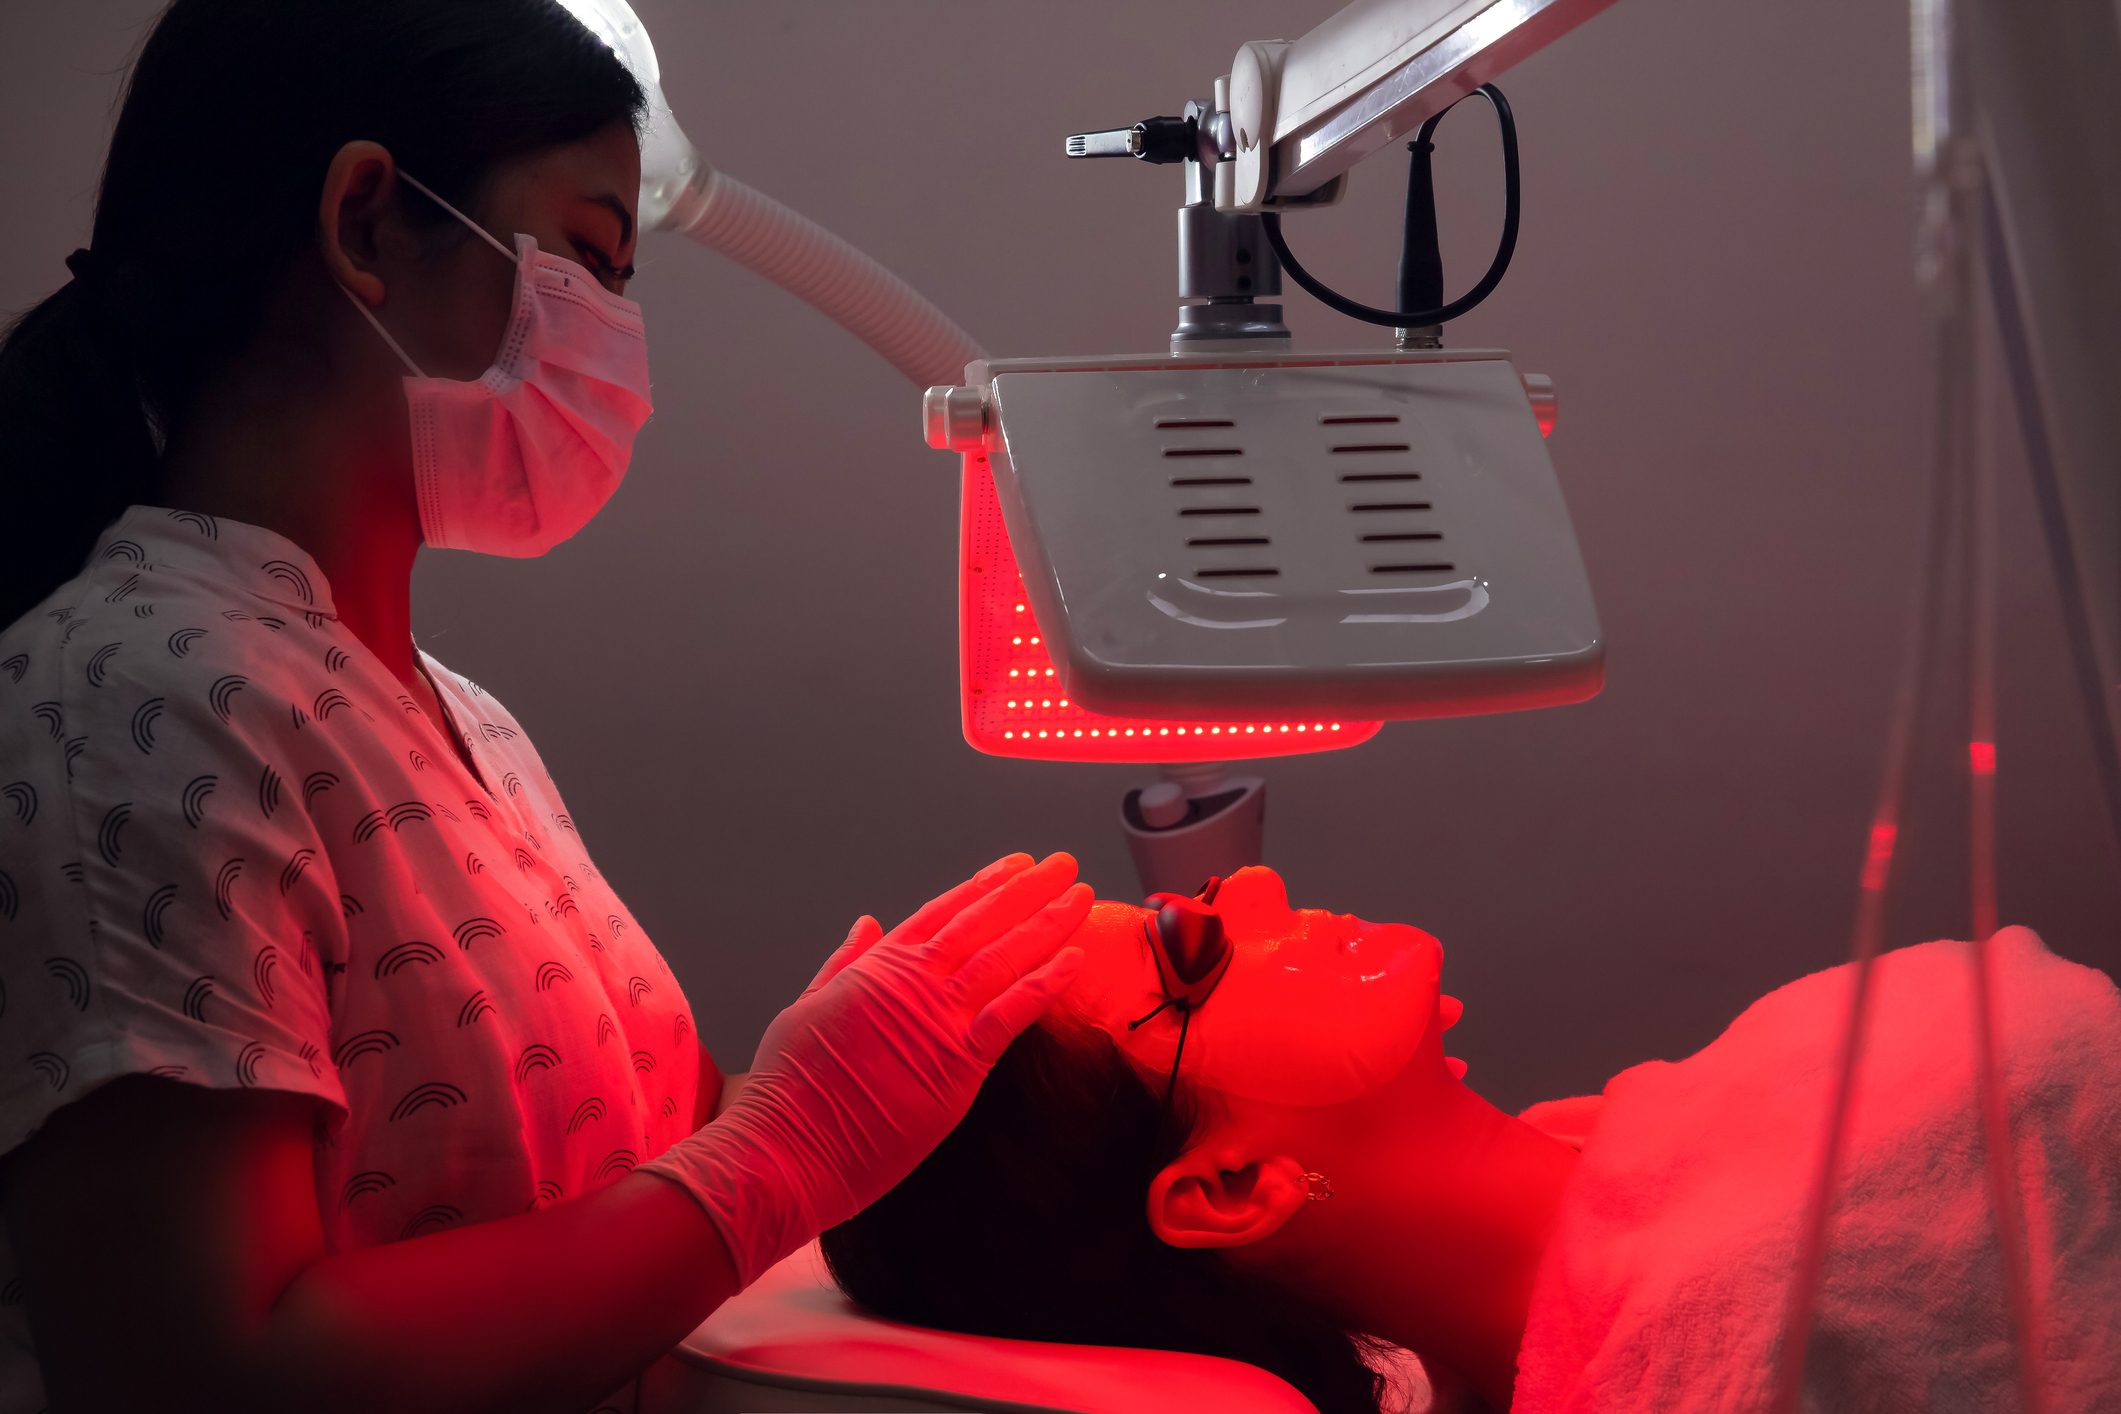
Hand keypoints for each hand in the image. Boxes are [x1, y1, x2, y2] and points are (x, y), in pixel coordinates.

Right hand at [635, 852, 1092, 1286]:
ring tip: (1081, 895)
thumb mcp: (807, 1006)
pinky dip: (1046, 983)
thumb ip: (845, 962)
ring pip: (1005, 957)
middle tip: (1065, 864)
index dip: (985, 885)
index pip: (944, 912)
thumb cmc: (788, 1086)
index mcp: (879, 966)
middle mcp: (913, 983)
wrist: (785, 1145)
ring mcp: (937, 1021)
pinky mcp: (957, 1065)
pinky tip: (1075, 959)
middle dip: (1029, 889)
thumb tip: (867, 923)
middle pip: (984, 923)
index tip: (1017, 865)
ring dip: (1048, 923)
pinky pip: (1012, 1015)